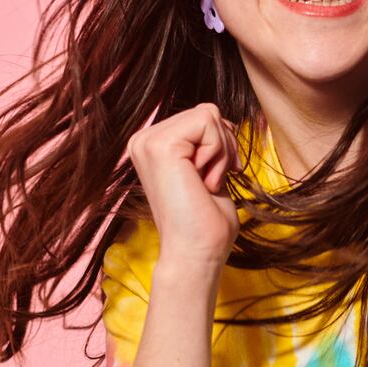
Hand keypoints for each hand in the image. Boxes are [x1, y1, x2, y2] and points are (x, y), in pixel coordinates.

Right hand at [125, 102, 241, 267]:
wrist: (196, 254)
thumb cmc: (206, 221)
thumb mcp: (206, 168)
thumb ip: (205, 141)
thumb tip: (219, 118)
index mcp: (151, 144)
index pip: (202, 116)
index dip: (221, 143)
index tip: (215, 176)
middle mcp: (144, 139)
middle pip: (207, 112)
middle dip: (223, 146)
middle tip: (210, 181)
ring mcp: (148, 141)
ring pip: (209, 115)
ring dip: (221, 151)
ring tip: (206, 183)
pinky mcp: (159, 145)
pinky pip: (208, 122)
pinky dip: (218, 152)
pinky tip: (204, 181)